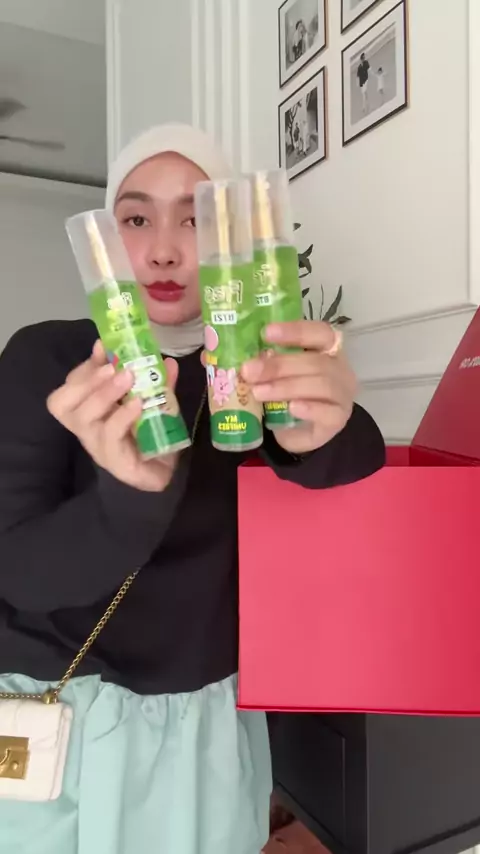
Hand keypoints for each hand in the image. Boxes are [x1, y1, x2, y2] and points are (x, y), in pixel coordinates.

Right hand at [47, 341, 178, 491]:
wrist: (163, 473)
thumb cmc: (150, 436)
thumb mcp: (153, 403)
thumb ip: (157, 383)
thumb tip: (167, 361)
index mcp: (89, 410)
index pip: (71, 385)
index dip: (85, 365)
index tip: (103, 347)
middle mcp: (85, 427)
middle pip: (63, 402)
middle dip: (86, 378)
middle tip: (112, 365)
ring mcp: (96, 444)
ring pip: (84, 417)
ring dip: (103, 393)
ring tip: (126, 378)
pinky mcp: (113, 461)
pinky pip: (110, 435)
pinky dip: (122, 416)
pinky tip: (137, 404)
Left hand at [242, 321, 356, 454]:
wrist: (298, 432)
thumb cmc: (290, 395)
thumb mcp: (278, 375)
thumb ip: (268, 363)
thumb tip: (245, 359)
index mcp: (327, 350)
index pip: (319, 333)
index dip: (295, 331)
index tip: (266, 332)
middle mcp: (340, 369)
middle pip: (316, 361)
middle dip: (279, 366)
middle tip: (249, 371)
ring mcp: (343, 395)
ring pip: (321, 385)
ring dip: (286, 387)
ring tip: (259, 392)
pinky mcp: (338, 419)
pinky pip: (328, 412)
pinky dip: (309, 408)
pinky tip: (292, 407)